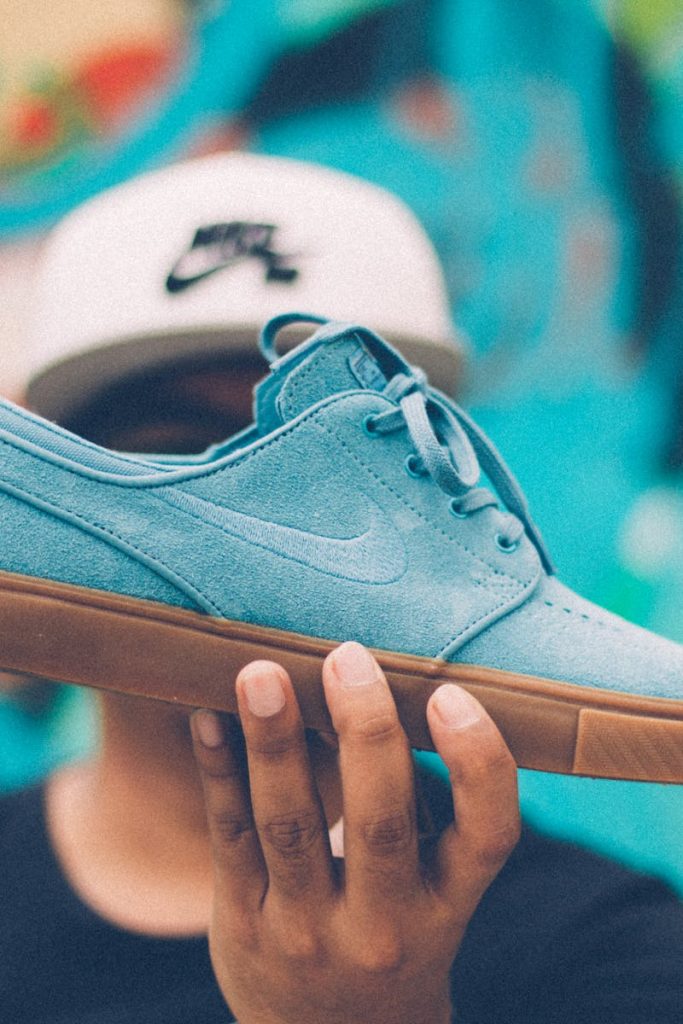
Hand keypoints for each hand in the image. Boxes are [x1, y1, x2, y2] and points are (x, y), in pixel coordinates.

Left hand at [191, 642, 519, 1023]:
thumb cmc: (394, 934)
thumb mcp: (430, 892)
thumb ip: (421, 811)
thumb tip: (385, 686)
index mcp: (447, 904)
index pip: (487, 835)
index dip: (477, 763)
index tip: (451, 695)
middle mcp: (383, 926)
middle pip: (380, 824)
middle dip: (365, 733)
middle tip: (348, 657)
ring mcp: (307, 930)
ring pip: (290, 826)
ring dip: (275, 744)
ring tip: (261, 674)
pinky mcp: (244, 924)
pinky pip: (228, 839)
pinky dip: (219, 772)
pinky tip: (207, 719)